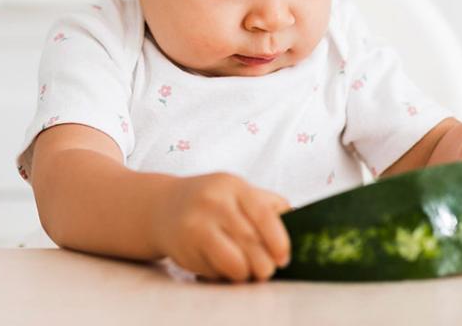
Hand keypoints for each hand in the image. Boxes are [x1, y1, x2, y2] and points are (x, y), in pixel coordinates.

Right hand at [150, 172, 290, 282]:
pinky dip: (224, 275)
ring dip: (245, 273)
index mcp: (232, 185)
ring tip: (247, 271)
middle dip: (264, 263)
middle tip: (267, 270)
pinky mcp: (183, 248)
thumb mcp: (237, 191)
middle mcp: (212, 202)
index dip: (279, 240)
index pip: (263, 214)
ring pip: (233, 261)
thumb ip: (267, 204)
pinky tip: (222, 265)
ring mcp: (195, 225)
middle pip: (250, 241)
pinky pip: (214, 271)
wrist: (162, 206)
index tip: (284, 257)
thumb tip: (299, 222)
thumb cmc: (210, 200)